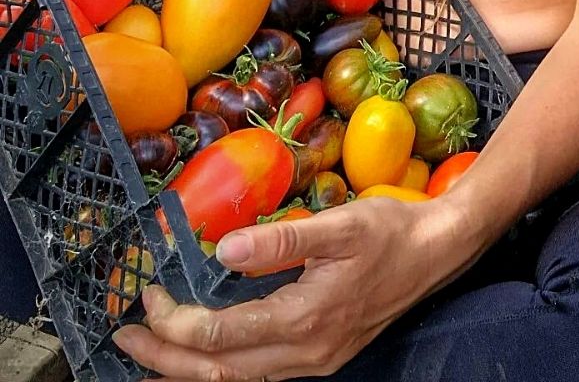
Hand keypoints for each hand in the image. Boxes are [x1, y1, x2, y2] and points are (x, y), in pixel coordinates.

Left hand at [111, 194, 486, 380]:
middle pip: (217, 370)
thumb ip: (282, 241)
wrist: (440, 251)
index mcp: (305, 320)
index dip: (174, 319)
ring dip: (187, 367)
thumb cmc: (392, 231)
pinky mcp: (321, 355)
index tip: (150, 290)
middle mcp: (305, 353)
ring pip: (235, 379)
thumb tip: (222, 251)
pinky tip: (207, 353)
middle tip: (125, 334)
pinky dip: (220, 367)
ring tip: (152, 350)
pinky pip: (256, 374)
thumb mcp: (341, 224)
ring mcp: (314, 360)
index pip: (218, 334)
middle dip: (165, 357)